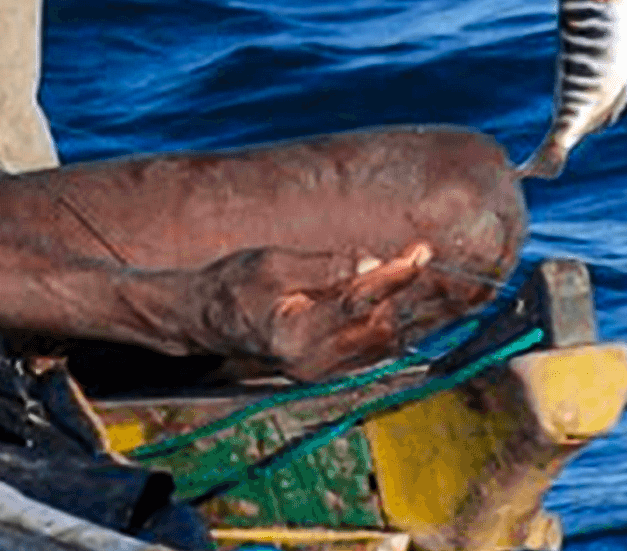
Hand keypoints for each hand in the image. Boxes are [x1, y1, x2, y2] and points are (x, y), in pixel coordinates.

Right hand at [196, 242, 432, 380]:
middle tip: (405, 253)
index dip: (391, 277)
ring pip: (380, 339)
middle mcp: (312, 364)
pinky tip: (367, 293)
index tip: (419, 253)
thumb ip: (324, 267)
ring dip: (389, 302)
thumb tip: (373, 263)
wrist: (208, 320)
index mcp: (294, 337)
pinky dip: (378, 316)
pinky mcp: (328, 372)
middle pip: (377, 325)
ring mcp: (321, 373)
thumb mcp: (273, 263)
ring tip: (376, 271)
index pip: (356, 305)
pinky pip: (370, 346)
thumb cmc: (234, 285)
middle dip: (393, 288)